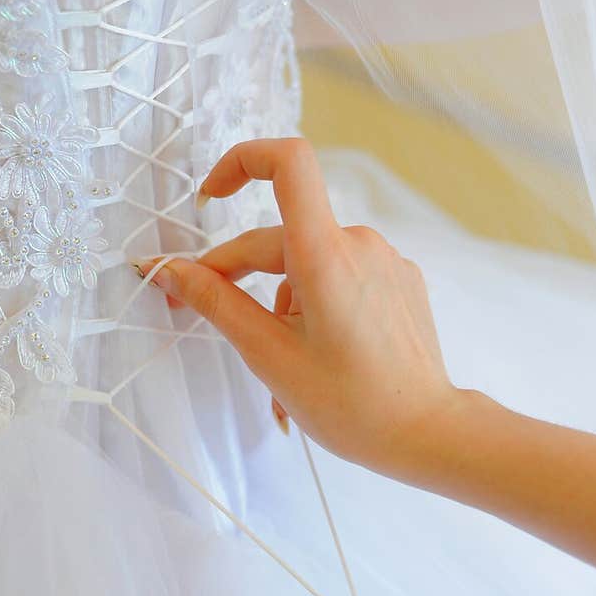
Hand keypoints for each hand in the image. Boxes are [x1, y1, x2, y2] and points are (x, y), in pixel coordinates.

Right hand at [140, 138, 464, 480]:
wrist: (427, 433)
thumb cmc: (351, 404)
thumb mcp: (268, 354)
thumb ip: (215, 302)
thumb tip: (167, 269)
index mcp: (325, 254)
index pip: (288, 162)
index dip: (242, 162)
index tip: (210, 197)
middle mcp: (360, 243)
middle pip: (279, 238)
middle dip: (238, 277)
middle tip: (201, 317)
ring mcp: (384, 260)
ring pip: (308, 265)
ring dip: (280, 306)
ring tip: (279, 374)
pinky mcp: (399, 280)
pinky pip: (341, 278)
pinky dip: (316, 309)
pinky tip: (313, 359)